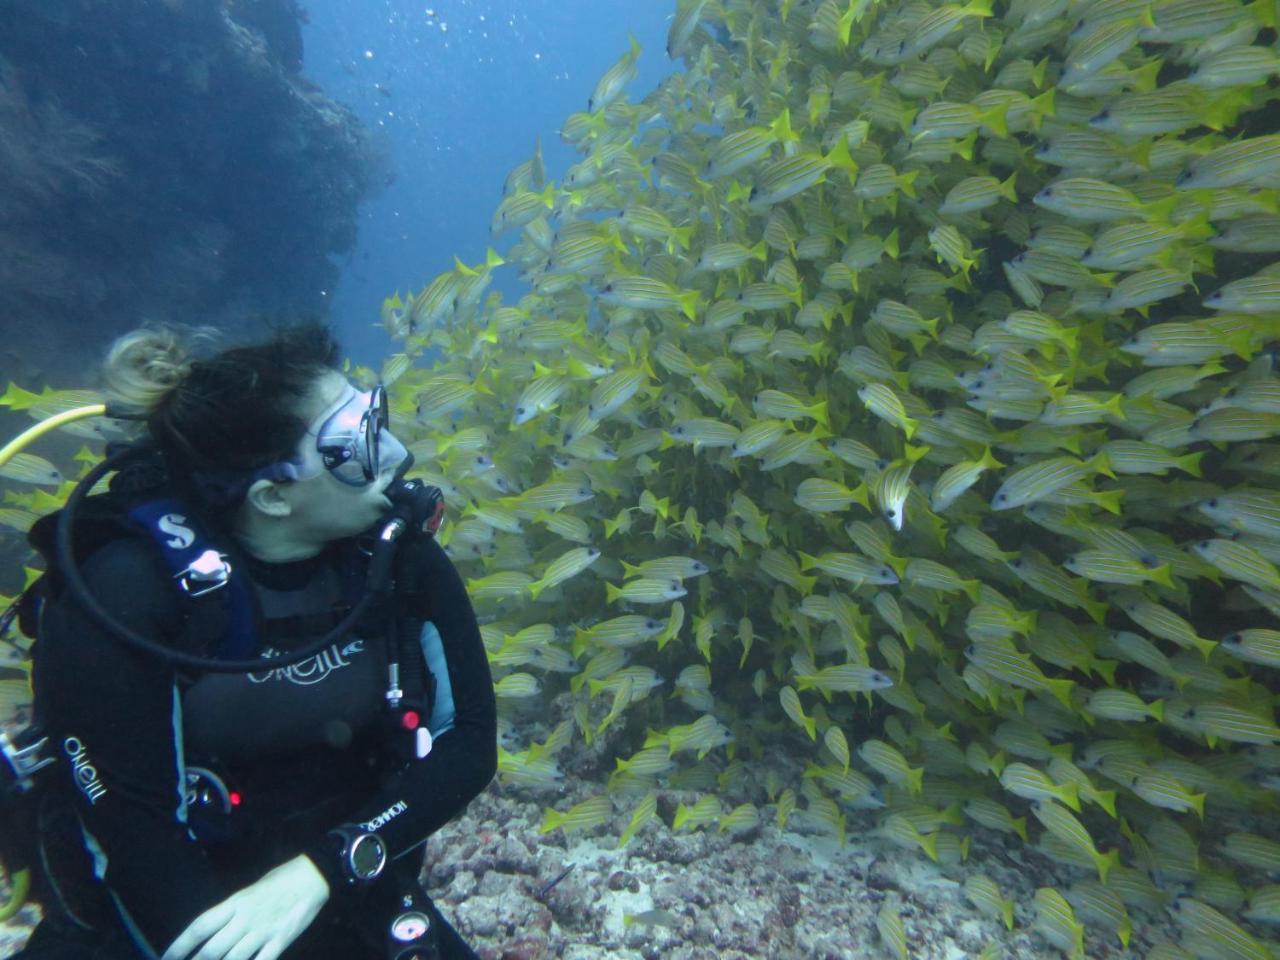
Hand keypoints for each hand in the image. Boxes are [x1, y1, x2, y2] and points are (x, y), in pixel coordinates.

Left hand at [161, 855, 329, 959]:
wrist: (313, 875)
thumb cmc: (280, 879)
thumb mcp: (250, 890)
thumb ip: (233, 911)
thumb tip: (214, 931)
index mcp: (235, 902)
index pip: (199, 927)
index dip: (180, 946)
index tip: (166, 959)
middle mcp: (244, 919)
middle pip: (212, 950)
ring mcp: (262, 932)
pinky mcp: (280, 940)